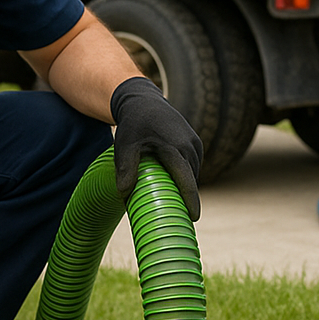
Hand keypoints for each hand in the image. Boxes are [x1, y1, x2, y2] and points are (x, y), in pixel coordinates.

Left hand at [110, 77, 202, 219]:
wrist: (144, 101)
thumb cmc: (133, 125)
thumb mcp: (125, 146)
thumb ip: (125, 169)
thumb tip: (123, 194)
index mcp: (175, 148)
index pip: (187, 180)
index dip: (191, 201)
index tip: (193, 218)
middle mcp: (190, 146)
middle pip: (191, 179)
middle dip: (187, 198)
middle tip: (177, 217)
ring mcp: (195, 143)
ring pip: (193, 173)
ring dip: (186, 186)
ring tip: (176, 204)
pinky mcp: (195, 142)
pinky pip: (193, 165)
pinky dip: (186, 176)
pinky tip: (175, 185)